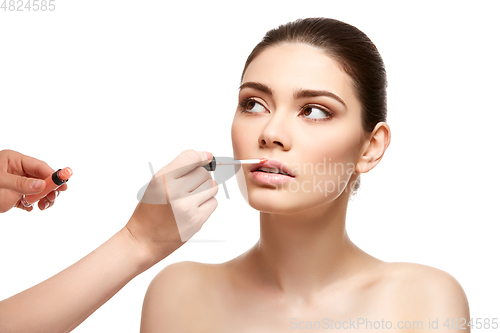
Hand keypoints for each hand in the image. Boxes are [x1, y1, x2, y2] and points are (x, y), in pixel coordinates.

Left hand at [0, 149, 67, 212]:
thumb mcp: (0, 182)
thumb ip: (20, 183)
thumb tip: (41, 185)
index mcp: (14, 160)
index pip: (39, 166)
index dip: (52, 175)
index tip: (62, 183)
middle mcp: (18, 170)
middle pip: (42, 177)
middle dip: (50, 188)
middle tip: (54, 197)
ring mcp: (17, 183)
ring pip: (39, 189)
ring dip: (45, 198)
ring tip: (43, 206)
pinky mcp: (15, 195)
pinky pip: (30, 199)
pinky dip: (34, 204)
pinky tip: (30, 208)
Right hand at [124, 149, 218, 266]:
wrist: (143, 240)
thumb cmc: (150, 210)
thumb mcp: (156, 183)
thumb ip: (179, 168)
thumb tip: (207, 156)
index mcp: (162, 179)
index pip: (190, 158)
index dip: (200, 157)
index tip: (204, 158)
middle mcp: (174, 192)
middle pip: (204, 173)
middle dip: (200, 177)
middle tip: (189, 186)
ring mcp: (187, 207)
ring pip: (212, 186)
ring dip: (206, 189)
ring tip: (192, 196)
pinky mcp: (196, 220)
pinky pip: (213, 202)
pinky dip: (207, 203)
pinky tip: (194, 207)